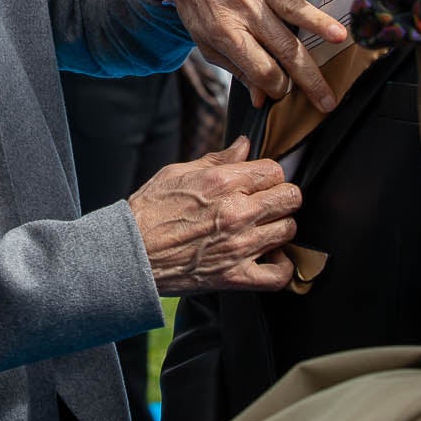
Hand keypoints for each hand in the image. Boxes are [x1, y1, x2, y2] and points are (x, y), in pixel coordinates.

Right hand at [129, 136, 301, 293]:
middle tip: (265, 202)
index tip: (260, 181)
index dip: (270, 174)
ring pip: (289, 229)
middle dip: (280, 196)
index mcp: (223, 182)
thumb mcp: (177, 173)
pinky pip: (280, 274)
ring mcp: (240, 246)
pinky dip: (282, 266)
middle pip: (290, 197)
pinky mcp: (236, 276)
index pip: (275, 170)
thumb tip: (244, 145)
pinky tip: (271, 257)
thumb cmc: (149, 212)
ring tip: (263, 228)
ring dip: (279, 226)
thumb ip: (217, 159)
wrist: (130, 254)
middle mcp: (237, 212)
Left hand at [150, 0, 344, 110]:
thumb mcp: (207, 42)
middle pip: (284, 47)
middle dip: (309, 76)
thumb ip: (237, 70)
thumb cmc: (199, 6)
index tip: (288, 93)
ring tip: (339, 38)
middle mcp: (245, 9)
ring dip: (317, 23)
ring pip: (293, 7)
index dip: (277, 86)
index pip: (261, 68)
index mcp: (227, 33)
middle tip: (329, 99)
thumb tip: (262, 99)